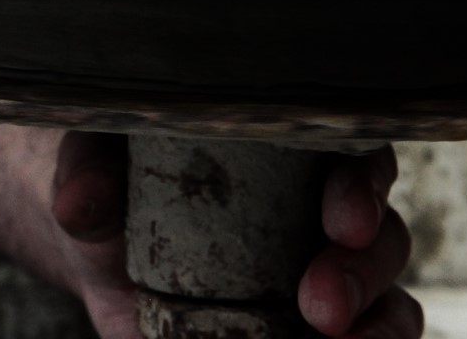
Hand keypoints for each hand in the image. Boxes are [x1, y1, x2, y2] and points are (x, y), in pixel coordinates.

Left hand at [0, 118, 421, 338]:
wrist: (102, 250)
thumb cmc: (114, 181)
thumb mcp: (95, 162)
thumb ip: (86, 170)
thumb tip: (78, 203)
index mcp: (292, 147)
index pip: (355, 156)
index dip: (362, 188)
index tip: (341, 222)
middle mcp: (325, 211)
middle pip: (383, 237)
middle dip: (362, 274)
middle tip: (320, 305)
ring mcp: (328, 279)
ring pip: (388, 304)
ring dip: (374, 328)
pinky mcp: (313, 335)